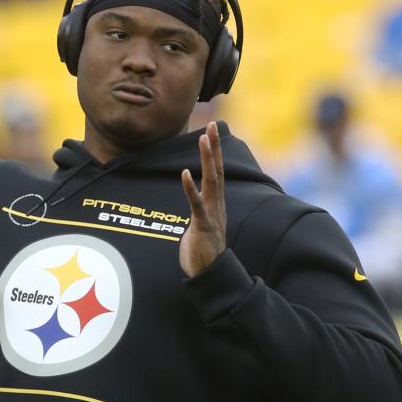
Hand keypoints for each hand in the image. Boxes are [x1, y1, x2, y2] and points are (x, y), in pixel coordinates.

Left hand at [180, 121, 226, 277]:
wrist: (211, 276)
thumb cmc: (203, 252)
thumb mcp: (201, 225)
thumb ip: (199, 210)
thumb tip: (194, 201)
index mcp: (216, 203)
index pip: (217, 172)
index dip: (214, 152)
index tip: (211, 131)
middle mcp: (217, 205)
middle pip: (217, 170)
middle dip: (214, 147)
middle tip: (212, 125)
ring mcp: (211, 214)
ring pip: (211, 181)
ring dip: (207, 159)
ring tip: (204, 138)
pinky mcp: (202, 226)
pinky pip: (196, 204)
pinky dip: (190, 188)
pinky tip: (184, 173)